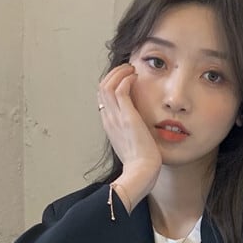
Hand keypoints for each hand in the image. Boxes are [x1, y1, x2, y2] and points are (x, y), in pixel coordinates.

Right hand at [98, 64, 161, 201]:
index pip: (103, 97)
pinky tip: (135, 77)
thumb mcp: (133, 143)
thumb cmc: (141, 163)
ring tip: (131, 69)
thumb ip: (133, 131)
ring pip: (107, 84)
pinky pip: (119, 90)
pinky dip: (125, 78)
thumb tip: (141, 126)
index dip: (112, 83)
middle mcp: (109, 119)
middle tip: (128, 69)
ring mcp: (116, 118)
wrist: (141, 173)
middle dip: (114, 73)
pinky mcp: (127, 117)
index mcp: (109, 125)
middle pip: (101, 87)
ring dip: (119, 72)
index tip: (126, 77)